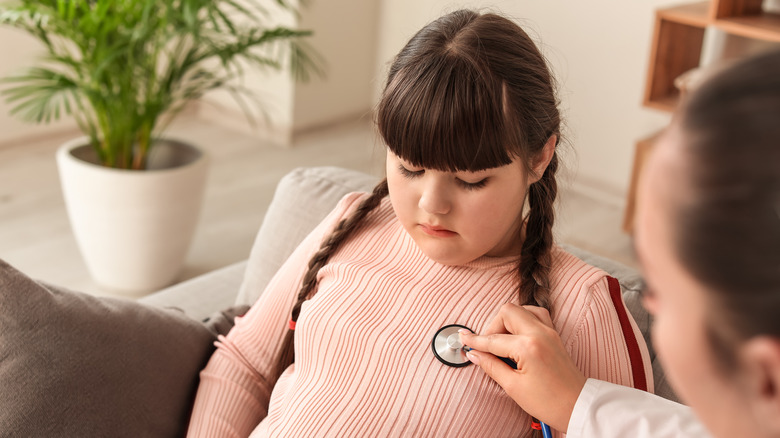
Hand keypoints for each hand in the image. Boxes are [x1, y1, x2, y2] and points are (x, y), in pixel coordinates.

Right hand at [459, 303, 586, 432]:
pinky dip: (522, 320)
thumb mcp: (513, 387)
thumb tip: (475, 354)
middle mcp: (540, 333)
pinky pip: (535, 315)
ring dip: (508, 321)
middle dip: (492, 326)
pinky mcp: (554, 335)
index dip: (475, 341)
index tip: (463, 339)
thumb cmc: (549, 402)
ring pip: (522, 309)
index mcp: (529, 347)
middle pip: (507, 312)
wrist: (577, 406)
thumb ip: (491, 366)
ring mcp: (549, 331)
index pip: (493, 339)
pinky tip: (517, 335)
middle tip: (487, 346)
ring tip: (502, 341)